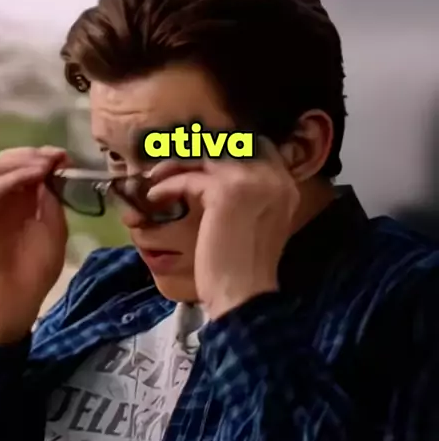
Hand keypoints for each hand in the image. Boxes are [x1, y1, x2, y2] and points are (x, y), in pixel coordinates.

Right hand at [0, 146, 70, 343]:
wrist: (12, 306)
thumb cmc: (32, 275)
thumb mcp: (53, 232)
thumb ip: (52, 203)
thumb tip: (53, 176)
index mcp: (18, 203)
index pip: (26, 168)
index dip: (45, 158)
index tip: (67, 158)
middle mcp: (0, 200)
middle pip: (9, 162)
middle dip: (35, 154)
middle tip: (58, 156)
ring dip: (23, 160)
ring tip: (47, 163)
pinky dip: (13, 178)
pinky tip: (34, 176)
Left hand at [147, 138, 299, 319]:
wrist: (244, 295)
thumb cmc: (245, 267)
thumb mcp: (255, 221)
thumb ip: (247, 194)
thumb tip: (211, 173)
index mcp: (285, 184)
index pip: (257, 144)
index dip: (225, 147)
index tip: (198, 159)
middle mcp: (273, 176)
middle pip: (227, 144)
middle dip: (195, 152)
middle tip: (170, 166)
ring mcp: (251, 180)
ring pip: (205, 156)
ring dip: (176, 164)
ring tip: (155, 179)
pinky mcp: (225, 191)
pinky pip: (188, 178)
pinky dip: (167, 186)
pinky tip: (154, 199)